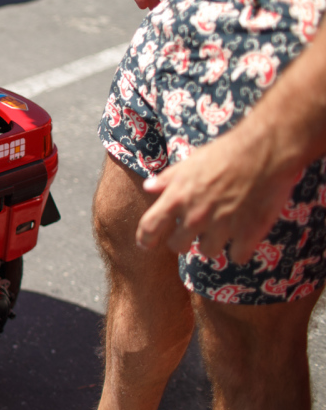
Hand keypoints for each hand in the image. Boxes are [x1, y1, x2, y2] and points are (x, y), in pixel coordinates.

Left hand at [136, 125, 300, 262]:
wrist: (264, 152)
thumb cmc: (224, 153)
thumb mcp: (189, 162)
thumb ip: (168, 179)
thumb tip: (148, 187)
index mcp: (177, 198)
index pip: (149, 227)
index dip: (145, 239)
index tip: (147, 244)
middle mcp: (195, 216)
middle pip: (177, 246)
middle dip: (182, 242)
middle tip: (192, 234)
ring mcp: (221, 227)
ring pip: (208, 252)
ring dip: (212, 244)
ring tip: (222, 230)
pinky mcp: (248, 234)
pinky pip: (237, 256)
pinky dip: (240, 250)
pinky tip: (244, 238)